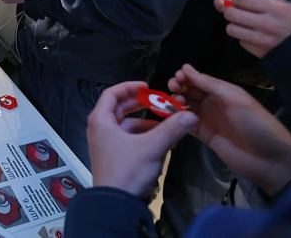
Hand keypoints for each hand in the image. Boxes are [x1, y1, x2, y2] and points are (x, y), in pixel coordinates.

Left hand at [89, 81, 197, 196]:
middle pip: (120, 109)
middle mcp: (100, 129)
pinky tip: (164, 142)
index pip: (112, 94)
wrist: (115, 203)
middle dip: (142, 105)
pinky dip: (144, 138)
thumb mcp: (152, 147)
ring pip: (127, 126)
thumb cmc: (128, 169)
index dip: (130, 87)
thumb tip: (191, 115)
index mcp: (101, 120)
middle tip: (161, 103)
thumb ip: (171, 128)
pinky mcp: (113, 157)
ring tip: (169, 125)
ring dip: (147, 124)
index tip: (148, 86)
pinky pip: (129, 140)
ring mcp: (105, 144)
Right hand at [168, 64, 290, 195]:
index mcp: (224, 92)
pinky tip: (169, 114)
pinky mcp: (203, 135)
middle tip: (172, 87)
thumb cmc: (255, 123)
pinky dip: (176, 117)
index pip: (200, 79)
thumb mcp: (235, 99)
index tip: (176, 76)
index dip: (187, 76)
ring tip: (171, 100)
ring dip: (176, 100)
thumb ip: (210, 84)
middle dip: (179, 86)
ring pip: (186, 105)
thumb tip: (186, 68)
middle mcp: (214, 103)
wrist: (269, 159)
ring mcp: (208, 119)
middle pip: (191, 91)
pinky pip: (185, 123)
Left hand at [214, 0, 290, 57]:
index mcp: (274, 8)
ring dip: (235, 26)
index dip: (237, 0)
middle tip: (237, 13)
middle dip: (231, 12)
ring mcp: (262, 40)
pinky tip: (255, 37)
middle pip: (231, 14)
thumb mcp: (286, 6)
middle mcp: (266, 23)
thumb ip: (262, 1)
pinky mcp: (260, 52)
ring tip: (244, 26)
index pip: (241, 0)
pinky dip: (245, 39)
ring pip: (231, 29)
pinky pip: (242, 42)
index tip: (239, 2)